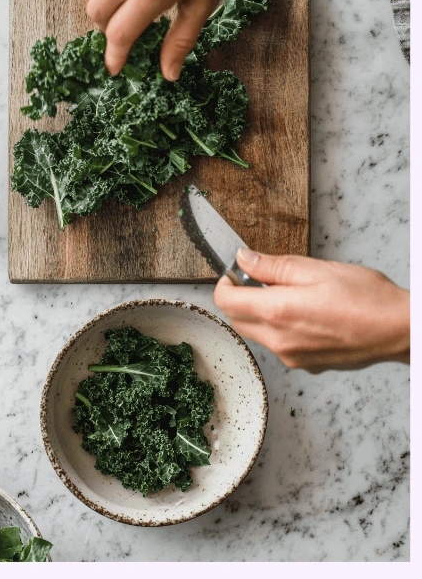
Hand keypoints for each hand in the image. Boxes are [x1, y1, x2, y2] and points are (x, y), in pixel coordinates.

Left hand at [213, 248, 409, 372]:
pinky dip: (281, 330)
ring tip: (291, 296)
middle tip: (263, 281)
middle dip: (240, 299)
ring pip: (257, 334)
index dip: (225, 283)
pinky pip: (279, 346)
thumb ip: (273, 266)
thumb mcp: (316, 269)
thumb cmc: (366, 298)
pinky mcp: (306, 365)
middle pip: (237, 319)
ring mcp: (292, 357)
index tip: (235, 273)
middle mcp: (279, 340)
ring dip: (260, 315)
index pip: (225, 301)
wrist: (399, 330)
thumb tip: (244, 259)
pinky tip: (306, 316)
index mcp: (277, 312)